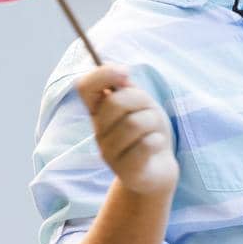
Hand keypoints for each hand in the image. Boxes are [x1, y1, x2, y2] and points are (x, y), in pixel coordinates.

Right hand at [76, 64, 178, 196]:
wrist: (157, 169)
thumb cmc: (148, 132)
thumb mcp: (141, 105)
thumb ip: (128, 87)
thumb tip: (121, 72)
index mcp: (98, 113)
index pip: (85, 87)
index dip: (103, 75)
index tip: (125, 74)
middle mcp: (98, 132)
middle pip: (116, 103)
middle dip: (143, 102)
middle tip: (149, 113)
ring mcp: (109, 154)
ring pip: (135, 123)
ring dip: (154, 124)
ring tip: (153, 132)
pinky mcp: (126, 171)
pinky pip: (146, 145)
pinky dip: (157, 141)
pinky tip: (155, 146)